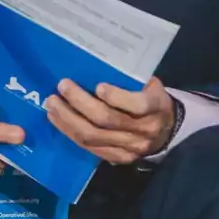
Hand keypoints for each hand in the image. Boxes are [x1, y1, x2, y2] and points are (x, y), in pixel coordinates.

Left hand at [44, 76, 175, 164]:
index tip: (98, 86)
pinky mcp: (119, 158)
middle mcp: (144, 130)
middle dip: (80, 103)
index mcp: (156, 107)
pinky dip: (70, 133)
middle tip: (62, 86)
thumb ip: (130, 78)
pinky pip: (90, 148)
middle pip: (108, 120)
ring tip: (52, 104)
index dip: (117, 97)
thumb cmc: (151, 97)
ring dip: (68, 119)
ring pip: (94, 136)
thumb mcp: (150, 84)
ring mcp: (131, 148)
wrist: (167, 130)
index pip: (139, 105)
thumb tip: (94, 61)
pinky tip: (57, 119)